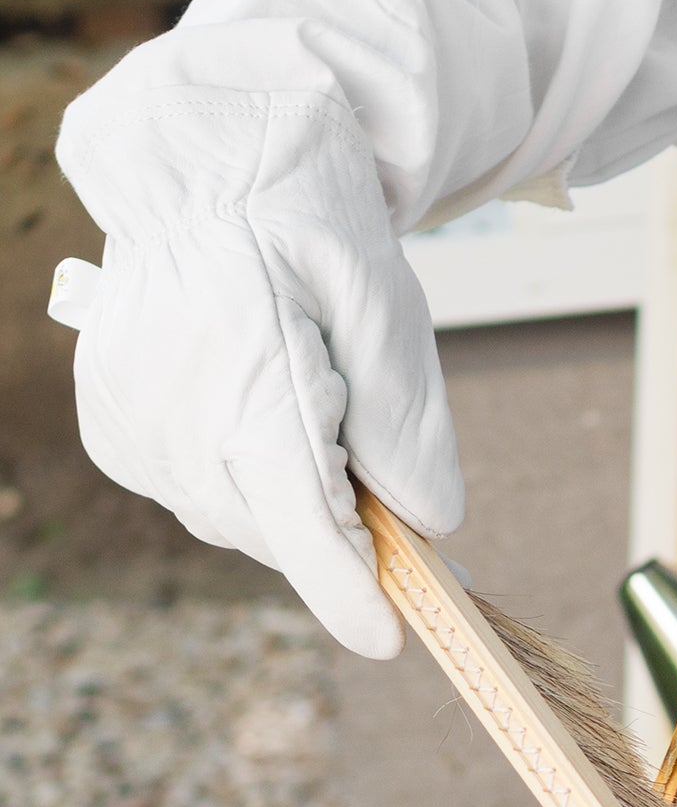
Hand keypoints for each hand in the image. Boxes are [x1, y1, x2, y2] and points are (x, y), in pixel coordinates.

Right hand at [54, 74, 462, 657]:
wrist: (202, 167)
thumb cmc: (309, 230)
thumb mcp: (387, 311)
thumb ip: (408, 425)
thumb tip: (433, 526)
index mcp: (246, 378)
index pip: (300, 521)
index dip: (349, 592)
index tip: (390, 639)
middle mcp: (172, 414)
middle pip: (280, 534)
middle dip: (343, 536)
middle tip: (392, 495)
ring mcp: (132, 427)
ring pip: (242, 523)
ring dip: (295, 502)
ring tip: (312, 412)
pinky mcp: (114, 433)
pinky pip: (202, 496)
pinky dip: (247, 480)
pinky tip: (258, 412)